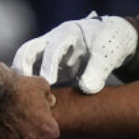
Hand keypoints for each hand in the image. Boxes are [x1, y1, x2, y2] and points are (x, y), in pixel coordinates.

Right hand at [12, 12, 137, 93]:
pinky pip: (34, 74)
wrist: (115, 39)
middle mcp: (53, 41)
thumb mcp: (108, 54)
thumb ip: (98, 70)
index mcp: (68, 33)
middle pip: (28, 51)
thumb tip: (86, 90)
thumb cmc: (112, 43)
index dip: (49, 65)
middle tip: (23, 91)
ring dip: (23, 79)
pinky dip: (30, 86)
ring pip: (27, 62)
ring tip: (22, 101)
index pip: (53, 48)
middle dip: (23, 69)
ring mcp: (49, 53)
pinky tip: (31, 104)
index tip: (48, 82)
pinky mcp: (51, 66)